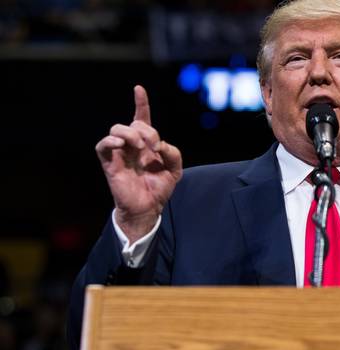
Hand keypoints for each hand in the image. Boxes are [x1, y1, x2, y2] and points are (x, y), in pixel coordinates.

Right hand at [95, 85, 181, 242]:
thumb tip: (160, 144)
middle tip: (154, 147)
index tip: (138, 89)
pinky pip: (102, 146)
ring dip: (131, 134)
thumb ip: (173, 153)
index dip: (141, 103)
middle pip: (133, 123)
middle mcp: (131, 145)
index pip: (141, 118)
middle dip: (147, 130)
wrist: (148, 207)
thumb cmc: (158, 188)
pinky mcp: (110, 164)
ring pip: (117, 129)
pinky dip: (110, 141)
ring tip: (140, 148)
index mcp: (146, 143)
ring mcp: (120, 153)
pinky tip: (121, 145)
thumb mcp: (175, 169)